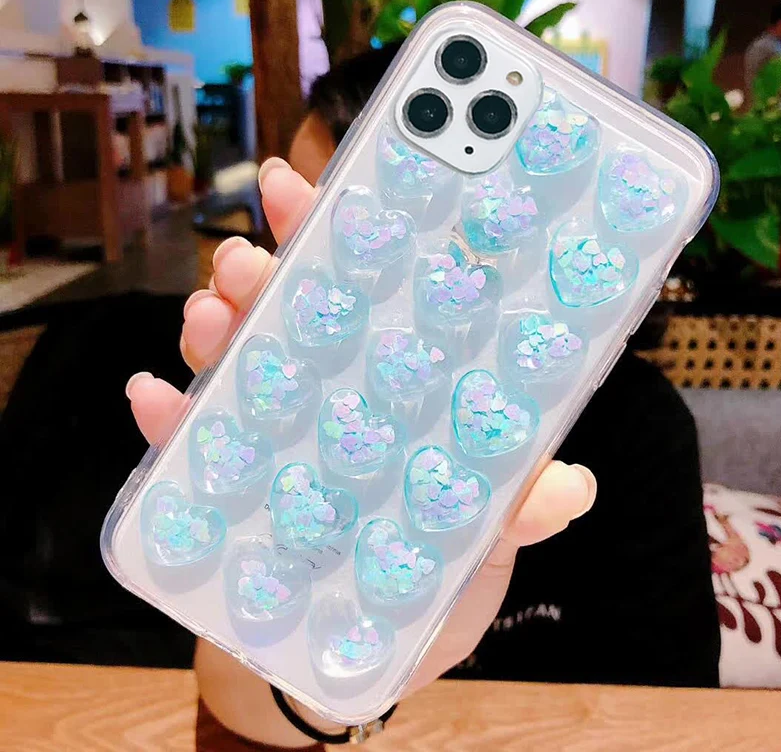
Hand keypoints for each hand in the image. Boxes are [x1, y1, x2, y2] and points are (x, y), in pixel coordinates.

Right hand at [126, 158, 595, 741]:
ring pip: (236, 357)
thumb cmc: (434, 578)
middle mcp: (330, 392)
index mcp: (394, 383)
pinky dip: (169, 416)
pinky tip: (153, 397)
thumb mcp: (487, 538)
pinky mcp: (229, 480)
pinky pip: (190, 440)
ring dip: (217, 326)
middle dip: (269, 265)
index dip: (348, 235)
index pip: (371, 292)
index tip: (324, 187)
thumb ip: (521, 507)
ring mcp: (275, 430)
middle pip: (293, 308)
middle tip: (253, 247)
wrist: (368, 652)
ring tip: (210, 313)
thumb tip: (568, 488)